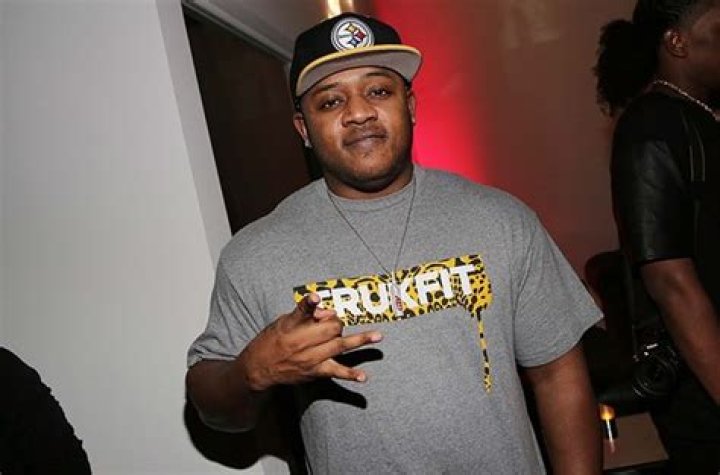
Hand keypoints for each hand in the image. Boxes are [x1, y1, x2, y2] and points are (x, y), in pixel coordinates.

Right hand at [237, 293, 382, 390]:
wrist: (259, 368)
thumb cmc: (272, 340)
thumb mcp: (282, 321)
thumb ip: (305, 315)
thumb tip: (326, 312)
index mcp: (292, 325)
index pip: (304, 311)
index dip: (310, 304)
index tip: (315, 298)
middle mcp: (302, 342)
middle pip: (331, 327)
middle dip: (337, 322)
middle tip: (333, 324)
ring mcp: (310, 358)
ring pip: (339, 346)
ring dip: (361, 340)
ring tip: (378, 336)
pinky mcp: (315, 371)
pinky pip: (336, 372)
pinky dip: (351, 375)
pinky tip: (363, 376)